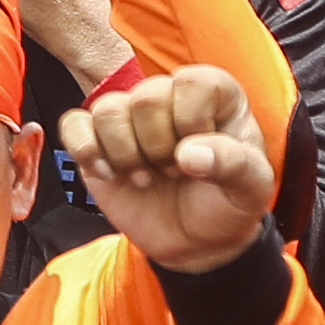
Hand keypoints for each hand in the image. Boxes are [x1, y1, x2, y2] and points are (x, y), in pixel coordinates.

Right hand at [62, 65, 281, 274]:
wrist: (195, 242)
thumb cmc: (227, 204)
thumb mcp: (251, 188)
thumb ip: (233, 164)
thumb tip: (189, 155)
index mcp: (213, 94)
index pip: (191, 82)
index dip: (192, 124)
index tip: (201, 157)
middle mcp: (168, 96)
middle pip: (145, 97)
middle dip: (158, 147)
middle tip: (173, 172)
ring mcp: (130, 117)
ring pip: (107, 110)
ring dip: (126, 155)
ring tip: (146, 178)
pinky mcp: (97, 138)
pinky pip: (74, 124)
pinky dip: (88, 153)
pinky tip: (111, 175)